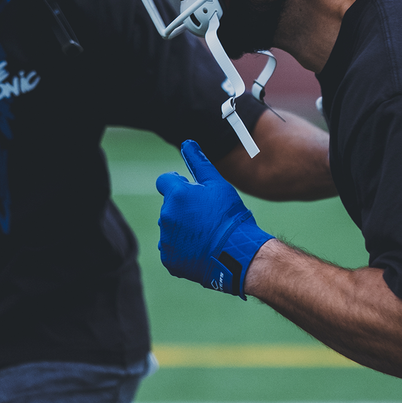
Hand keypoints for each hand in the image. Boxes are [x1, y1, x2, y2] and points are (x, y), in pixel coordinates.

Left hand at [157, 140, 273, 297]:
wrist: (237, 253)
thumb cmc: (229, 216)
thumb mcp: (218, 185)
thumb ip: (199, 162)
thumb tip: (187, 143)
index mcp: (176, 194)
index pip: (164, 181)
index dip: (178, 184)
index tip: (191, 192)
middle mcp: (166, 215)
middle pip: (169, 206)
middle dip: (182, 208)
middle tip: (206, 216)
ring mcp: (166, 239)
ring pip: (170, 228)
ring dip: (182, 228)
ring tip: (205, 234)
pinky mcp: (169, 258)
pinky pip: (172, 249)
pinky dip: (183, 248)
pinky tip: (200, 249)